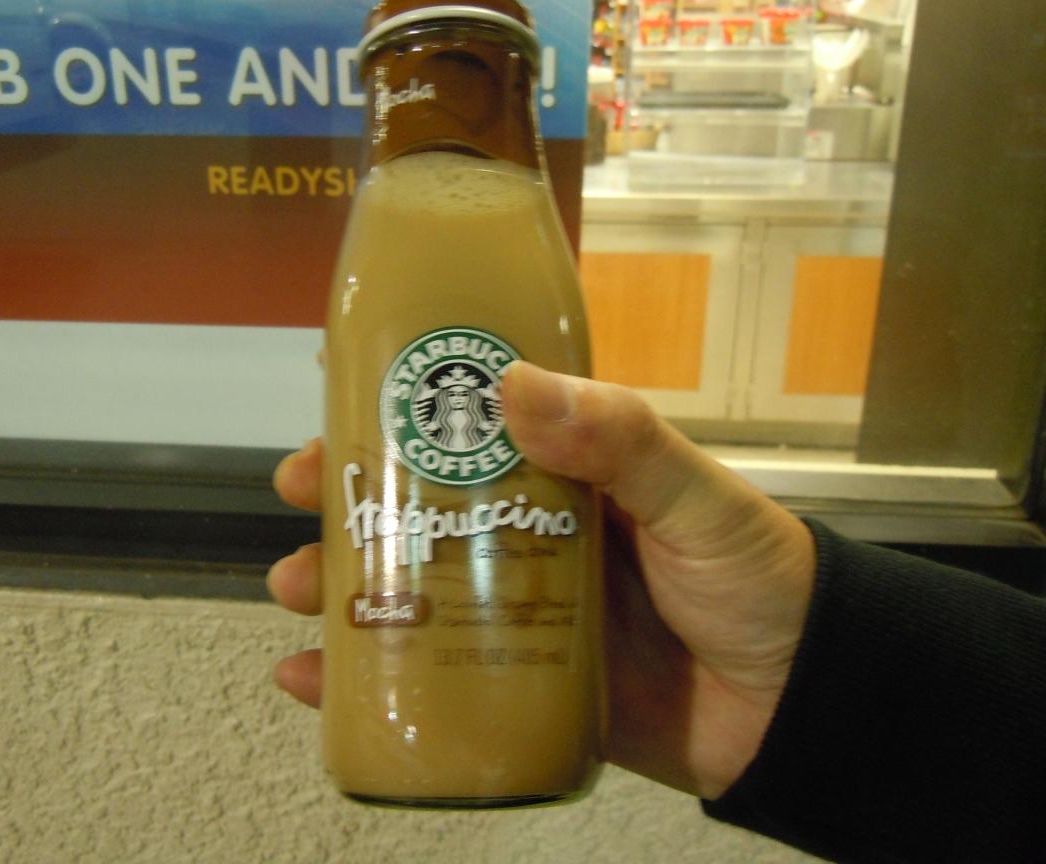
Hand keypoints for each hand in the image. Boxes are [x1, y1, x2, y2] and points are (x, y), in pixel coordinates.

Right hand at [268, 361, 814, 799]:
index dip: (394, 410)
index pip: (465, 427)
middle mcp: (526, 533)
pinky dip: (360, 682)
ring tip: (293, 590)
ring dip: (339, 585)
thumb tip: (511, 386)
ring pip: (405, 589)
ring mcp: (514, 612)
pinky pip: (424, 679)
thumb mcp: (697, 496)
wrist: (800, 708)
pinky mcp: (514, 685)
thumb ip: (621, 439)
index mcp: (564, 473)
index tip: (335, 400)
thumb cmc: (756, 581)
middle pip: (415, 506)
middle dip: (346, 498)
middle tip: (299, 495)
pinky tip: (308, 681)